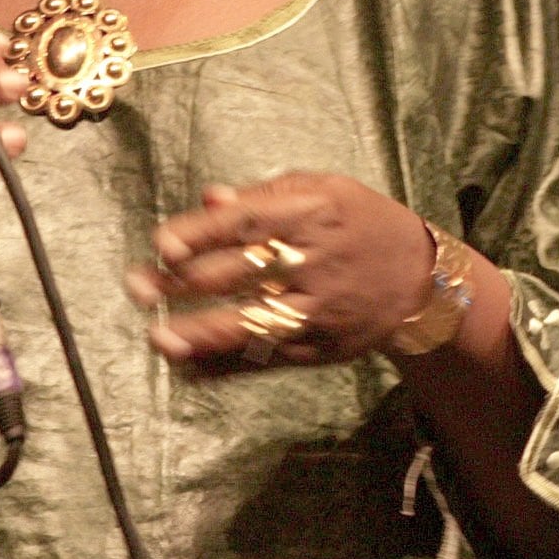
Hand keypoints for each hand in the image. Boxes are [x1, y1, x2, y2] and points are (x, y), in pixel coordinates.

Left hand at [128, 172, 456, 375]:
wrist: (422, 279)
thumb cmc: (361, 224)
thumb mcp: (326, 191)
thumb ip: (267, 194)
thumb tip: (209, 199)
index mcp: (314, 212)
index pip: (247, 221)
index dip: (201, 234)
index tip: (162, 244)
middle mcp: (315, 261)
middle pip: (239, 274)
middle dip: (182, 283)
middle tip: (137, 287)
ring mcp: (319, 309)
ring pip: (251, 324)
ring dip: (200, 334)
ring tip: (158, 339)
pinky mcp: (321, 347)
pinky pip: (266, 359)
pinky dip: (225, 367)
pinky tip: (188, 368)